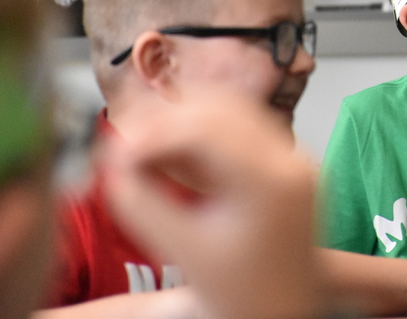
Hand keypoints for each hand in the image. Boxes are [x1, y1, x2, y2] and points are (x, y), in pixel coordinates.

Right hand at [102, 94, 325, 318]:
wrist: (283, 312)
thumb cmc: (240, 294)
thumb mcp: (183, 251)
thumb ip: (142, 205)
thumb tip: (112, 166)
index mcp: (271, 182)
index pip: (207, 129)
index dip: (156, 133)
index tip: (118, 154)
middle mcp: (291, 161)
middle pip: (221, 109)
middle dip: (168, 121)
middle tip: (127, 148)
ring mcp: (294, 159)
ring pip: (233, 110)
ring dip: (186, 120)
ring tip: (147, 150)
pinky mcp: (287, 162)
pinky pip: (243, 127)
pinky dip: (206, 131)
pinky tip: (175, 154)